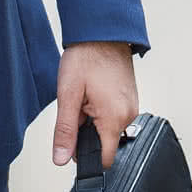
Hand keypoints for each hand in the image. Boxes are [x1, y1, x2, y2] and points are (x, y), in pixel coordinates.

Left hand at [52, 41, 138, 168]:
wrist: (102, 32)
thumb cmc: (86, 57)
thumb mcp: (68, 95)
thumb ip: (65, 131)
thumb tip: (61, 158)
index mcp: (114, 118)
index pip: (105, 159)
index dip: (85, 156)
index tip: (73, 141)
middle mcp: (128, 114)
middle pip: (104, 142)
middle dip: (86, 132)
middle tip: (76, 107)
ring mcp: (131, 106)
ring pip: (107, 128)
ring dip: (92, 120)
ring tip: (85, 96)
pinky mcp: (130, 98)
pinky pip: (113, 115)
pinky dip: (100, 110)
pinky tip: (93, 92)